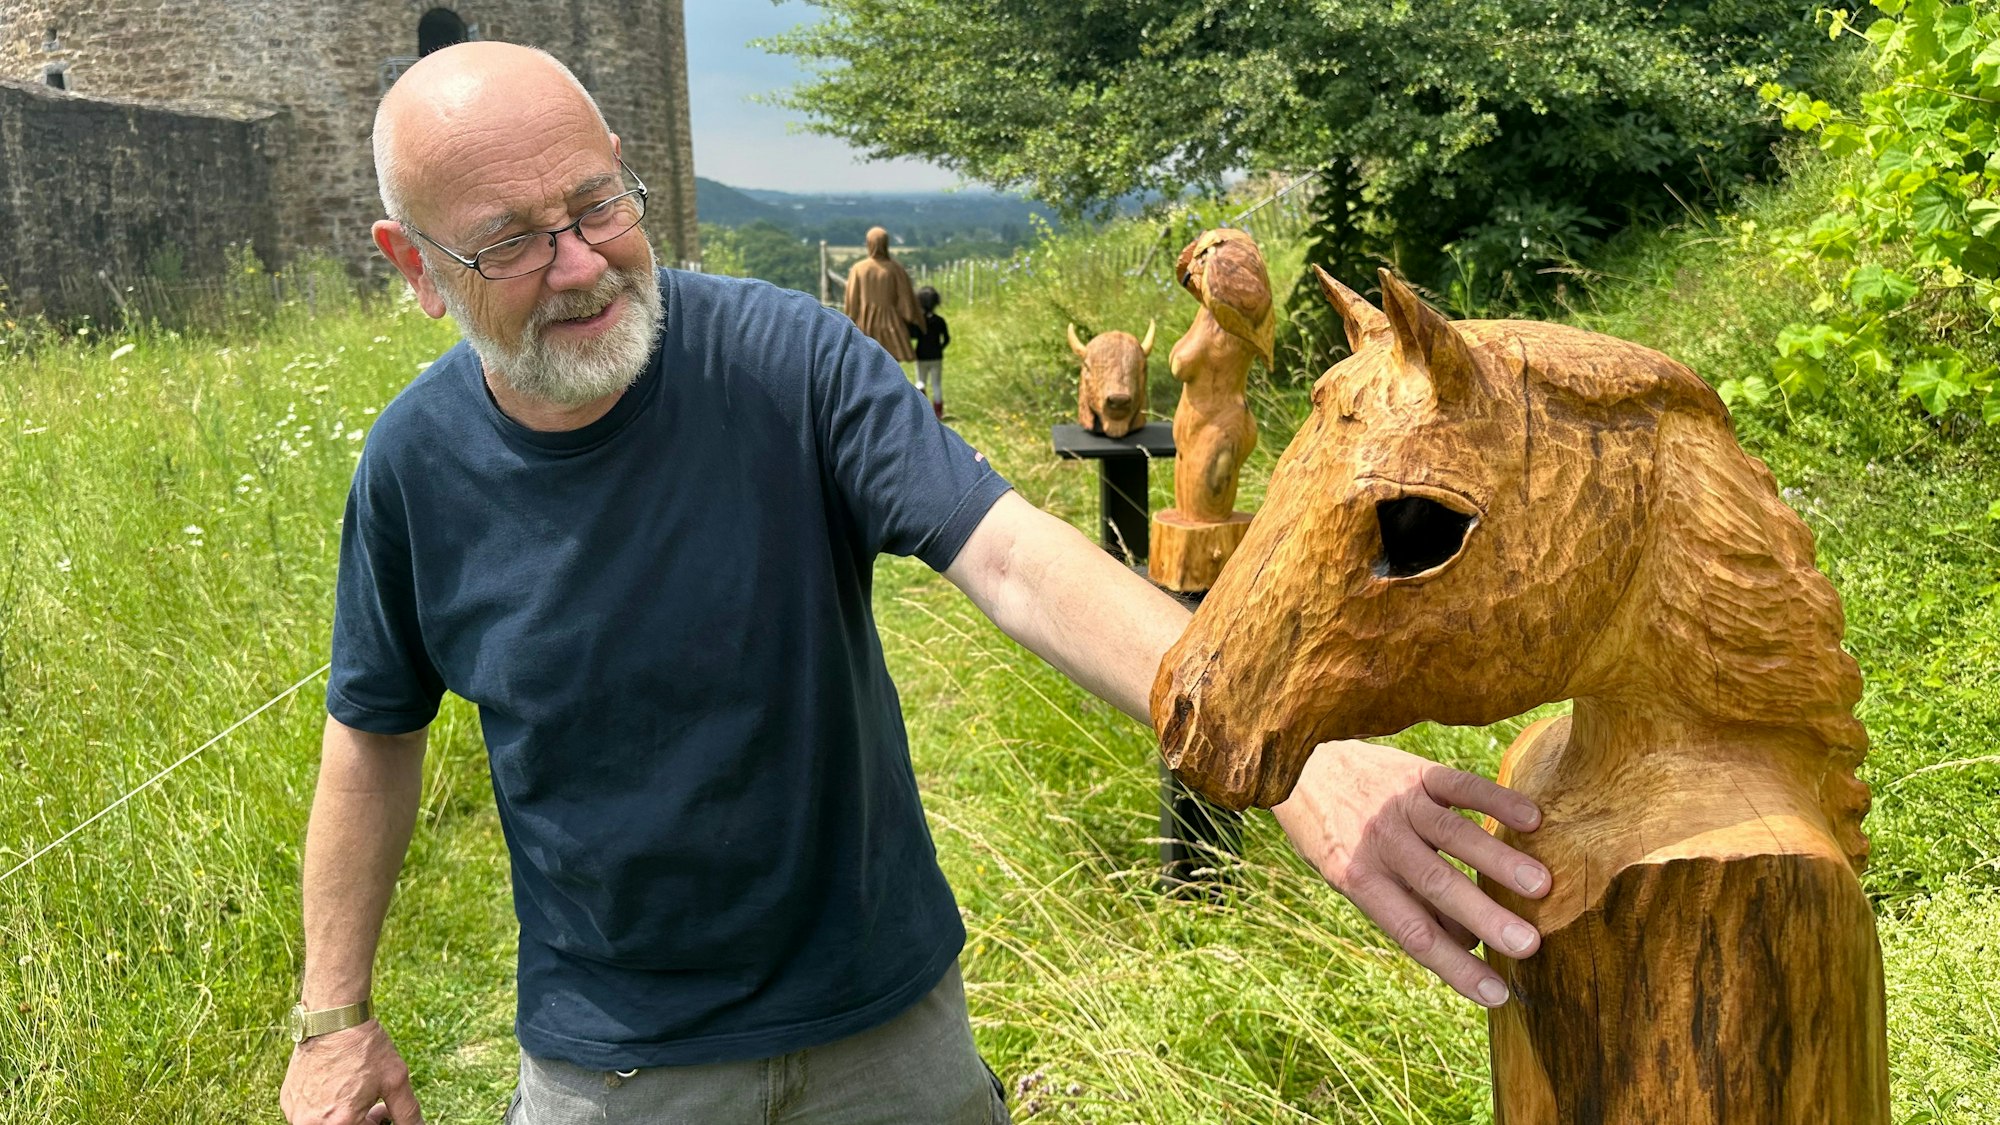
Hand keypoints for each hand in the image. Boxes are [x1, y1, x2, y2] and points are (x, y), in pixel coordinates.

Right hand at [280, 1020, 423, 1124]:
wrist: (333, 1020)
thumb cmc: (365, 1049)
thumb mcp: (395, 1081)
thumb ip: (407, 1113)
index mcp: (341, 1123)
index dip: (376, 1122)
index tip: (381, 1110)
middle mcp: (313, 1123)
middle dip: (360, 1121)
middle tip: (371, 1104)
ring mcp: (296, 1113)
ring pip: (326, 1124)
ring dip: (341, 1115)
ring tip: (352, 1091)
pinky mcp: (287, 1101)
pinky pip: (309, 1114)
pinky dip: (324, 1107)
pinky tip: (334, 1085)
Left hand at [1271, 739, 1548, 1006]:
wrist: (1299, 766)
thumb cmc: (1331, 832)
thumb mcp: (1346, 875)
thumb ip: (1401, 903)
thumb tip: (1466, 942)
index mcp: (1358, 878)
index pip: (1412, 932)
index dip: (1454, 966)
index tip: (1496, 994)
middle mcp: (1380, 842)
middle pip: (1436, 885)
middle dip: (1484, 916)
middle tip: (1529, 944)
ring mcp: (1399, 805)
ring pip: (1454, 835)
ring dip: (1499, 860)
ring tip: (1541, 886)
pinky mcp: (1416, 772)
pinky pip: (1460, 786)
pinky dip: (1496, 800)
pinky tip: (1532, 818)